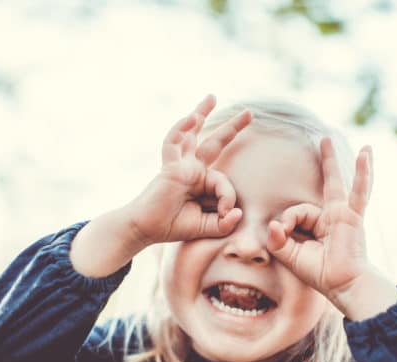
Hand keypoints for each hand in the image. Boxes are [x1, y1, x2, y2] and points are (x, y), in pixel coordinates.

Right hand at [126, 94, 250, 244]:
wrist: (147, 230)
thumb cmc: (174, 226)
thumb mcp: (208, 226)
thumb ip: (225, 223)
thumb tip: (238, 213)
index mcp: (202, 181)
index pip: (225, 181)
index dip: (229, 198)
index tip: (227, 214)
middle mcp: (192, 169)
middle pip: (214, 142)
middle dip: (232, 127)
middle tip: (249, 113)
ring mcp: (180, 165)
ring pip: (191, 133)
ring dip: (201, 113)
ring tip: (212, 97)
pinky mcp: (168, 166)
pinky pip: (174, 142)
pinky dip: (182, 128)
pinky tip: (193, 116)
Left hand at [267, 137, 373, 306]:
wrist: (343, 285)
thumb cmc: (320, 273)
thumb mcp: (291, 256)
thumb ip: (277, 240)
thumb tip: (272, 224)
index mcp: (318, 224)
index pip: (295, 211)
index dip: (286, 221)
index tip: (281, 233)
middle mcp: (332, 215)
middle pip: (326, 183)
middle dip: (326, 160)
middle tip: (323, 140)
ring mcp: (344, 213)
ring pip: (338, 182)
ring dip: (335, 160)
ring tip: (334, 138)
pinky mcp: (354, 216)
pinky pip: (359, 191)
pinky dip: (364, 173)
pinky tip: (366, 154)